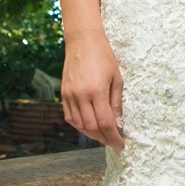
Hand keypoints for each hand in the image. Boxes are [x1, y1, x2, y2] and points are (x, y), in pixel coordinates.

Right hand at [61, 29, 123, 149]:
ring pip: (79, 125)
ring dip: (92, 135)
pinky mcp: (63, 94)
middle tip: (113, 141)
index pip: (105, 123)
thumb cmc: (104, 57)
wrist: (83, 41)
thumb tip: (118, 124)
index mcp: (97, 91)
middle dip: (104, 139)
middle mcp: (81, 95)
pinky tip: (89, 127)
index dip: (113, 137)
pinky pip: (70, 117)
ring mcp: (70, 95)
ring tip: (103, 136)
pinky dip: (79, 126)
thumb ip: (116, 103)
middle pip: (91, 128)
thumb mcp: (116, 78)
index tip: (121, 144)